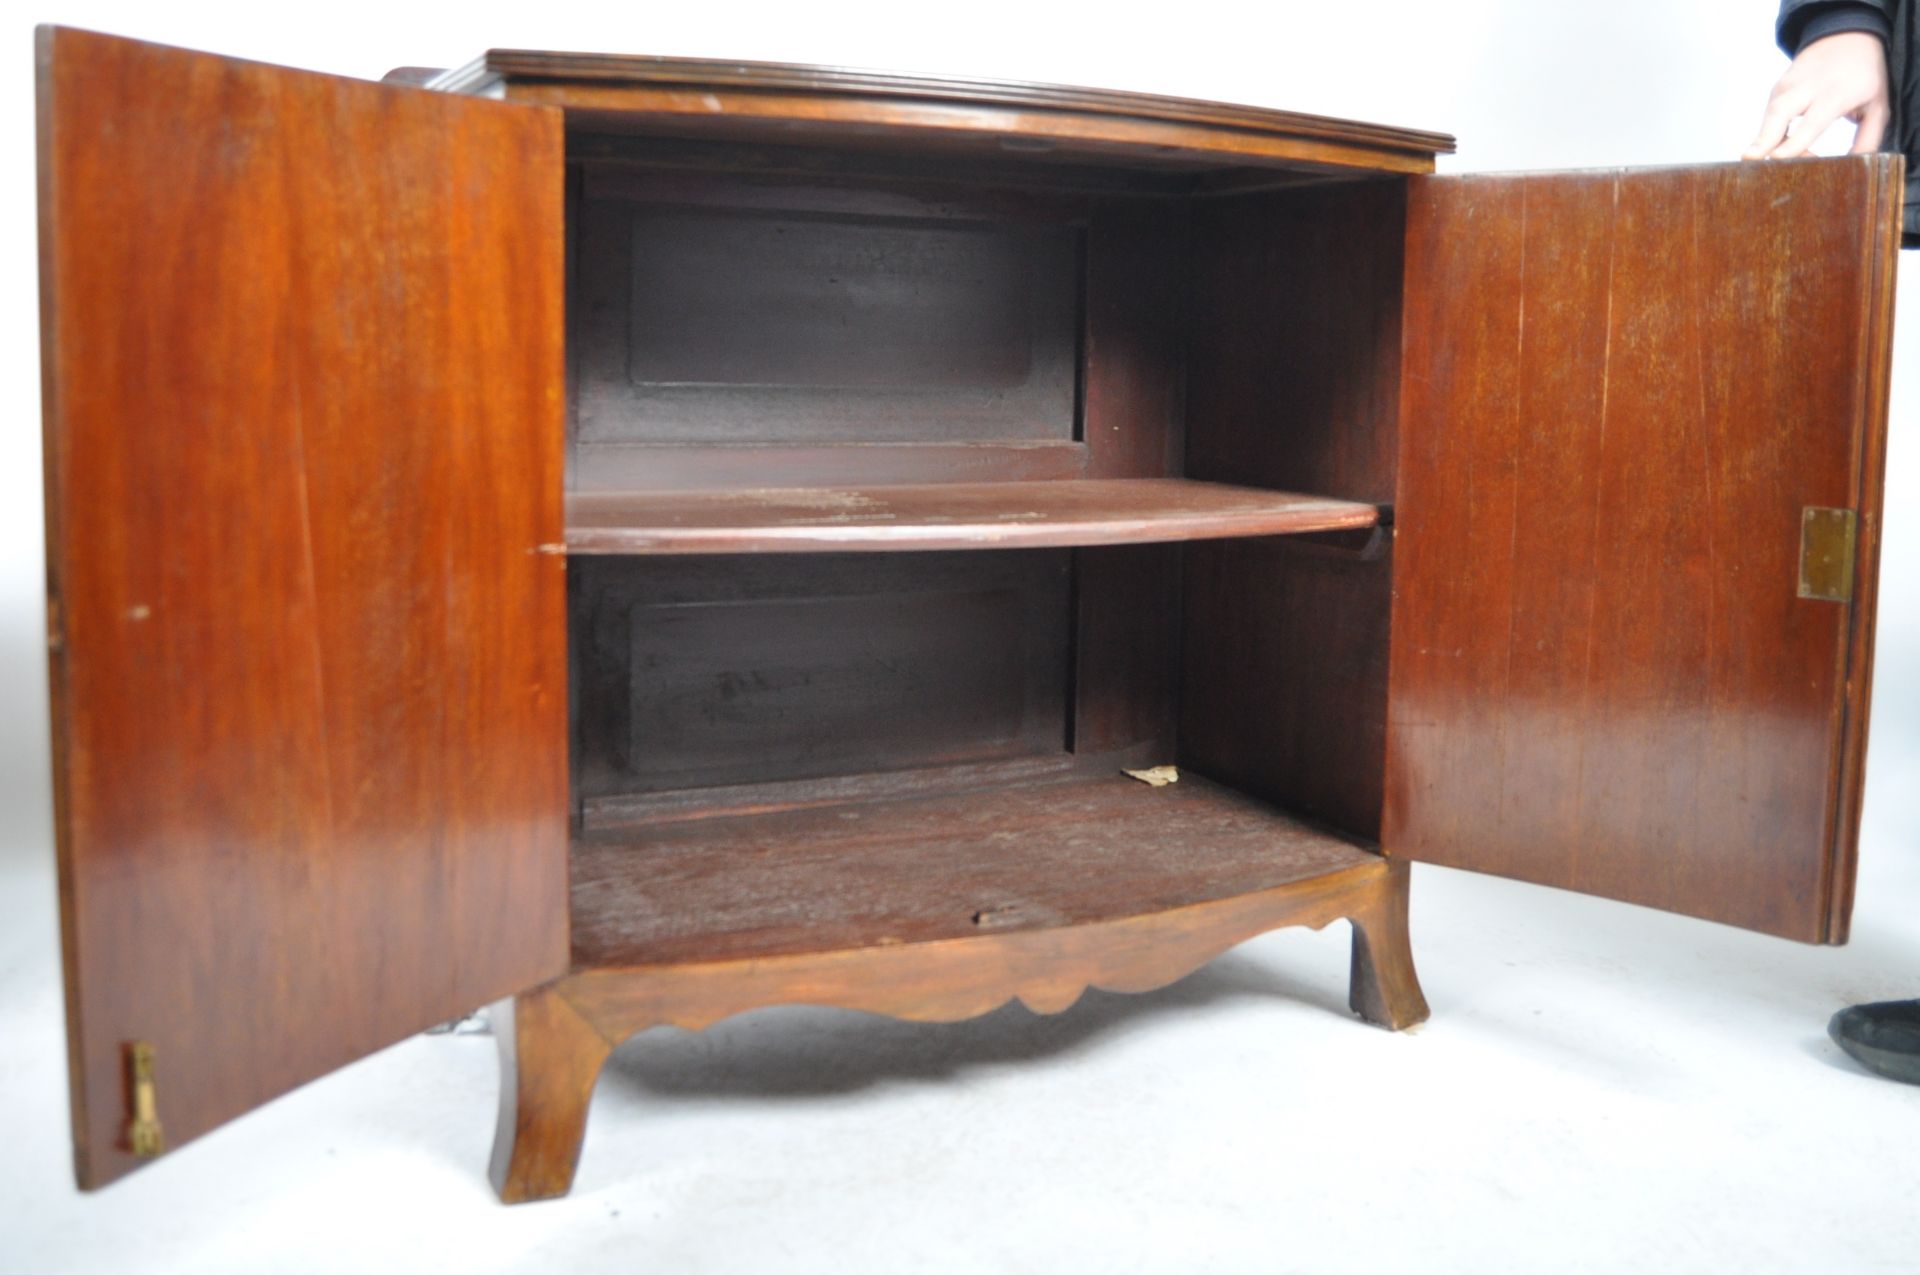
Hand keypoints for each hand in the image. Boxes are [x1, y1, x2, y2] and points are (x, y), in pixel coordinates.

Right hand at [1744, 31, 1889, 159]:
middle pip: (1779, 114)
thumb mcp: (1878, 105)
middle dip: (1762, 139)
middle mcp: (1807, 87)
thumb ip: (1868, 139)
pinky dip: (1769, 137)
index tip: (1777, 157)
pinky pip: (1768, 118)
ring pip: (1769, 118)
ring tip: (1778, 164)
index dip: (1794, 141)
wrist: (1847, 36)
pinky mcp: (1775, 90)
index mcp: (1837, 92)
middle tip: (1748, 160)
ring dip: (1766, 144)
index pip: (1812, 120)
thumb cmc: (1866, 76)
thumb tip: (1854, 170)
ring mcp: (1787, 87)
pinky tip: (1782, 149)